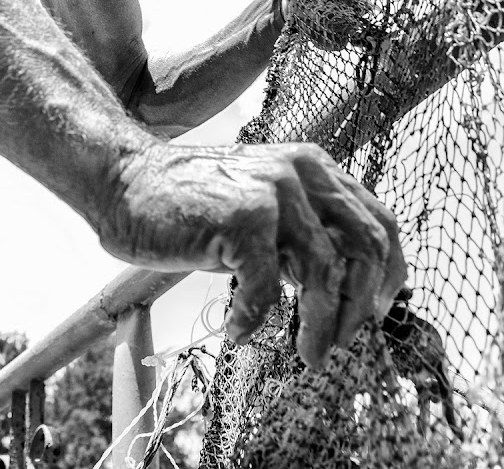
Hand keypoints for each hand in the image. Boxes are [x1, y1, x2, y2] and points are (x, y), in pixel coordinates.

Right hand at [102, 140, 406, 367]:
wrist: (129, 182)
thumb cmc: (194, 204)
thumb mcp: (264, 207)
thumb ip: (305, 230)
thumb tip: (347, 287)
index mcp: (313, 165)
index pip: (380, 220)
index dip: (389, 273)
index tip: (376, 312)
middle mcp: (301, 171)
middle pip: (367, 246)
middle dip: (360, 305)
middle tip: (342, 342)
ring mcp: (272, 192)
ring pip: (324, 273)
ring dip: (320, 326)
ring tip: (306, 353)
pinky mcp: (242, 219)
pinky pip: (266, 289)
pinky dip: (255, 319)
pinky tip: (238, 331)